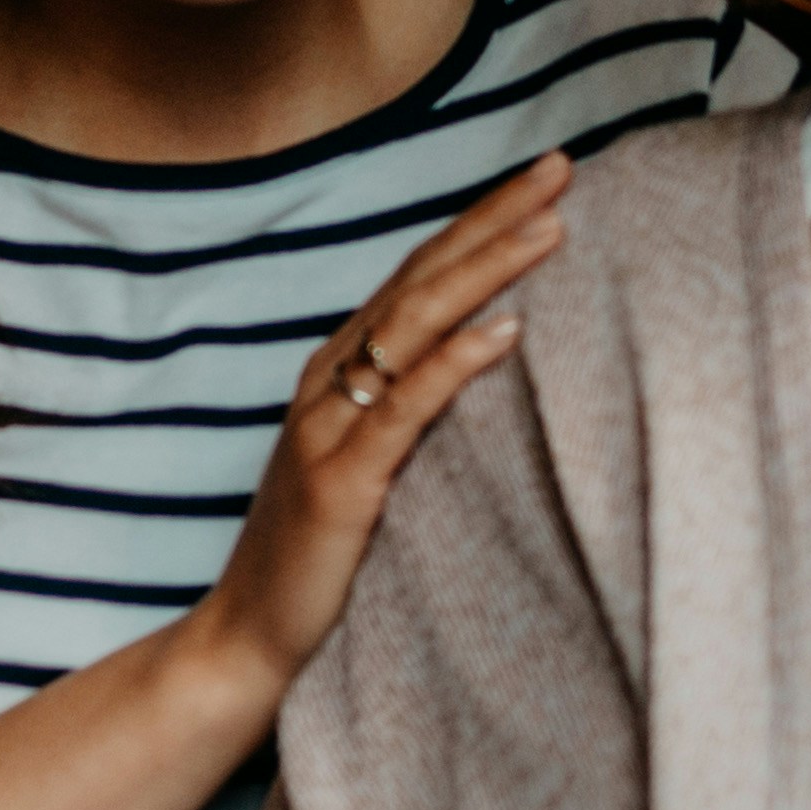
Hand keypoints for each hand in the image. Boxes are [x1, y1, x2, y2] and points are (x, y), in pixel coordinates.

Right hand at [175, 155, 570, 705]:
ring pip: (414, 326)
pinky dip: (455, 364)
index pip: (419, 276)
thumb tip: (496, 371)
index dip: (480, 221)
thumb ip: (414, 416)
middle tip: (561, 167)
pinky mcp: (340, 484)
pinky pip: (404, 410)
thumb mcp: (374, 470)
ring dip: (486, 270)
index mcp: (340, 373)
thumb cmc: (322, 559)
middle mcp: (329, 384)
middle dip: (493, 218)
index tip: (546, 178)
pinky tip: (505, 333)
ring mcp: (329, 429)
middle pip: (421, 279)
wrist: (248, 642)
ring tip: (551, 228)